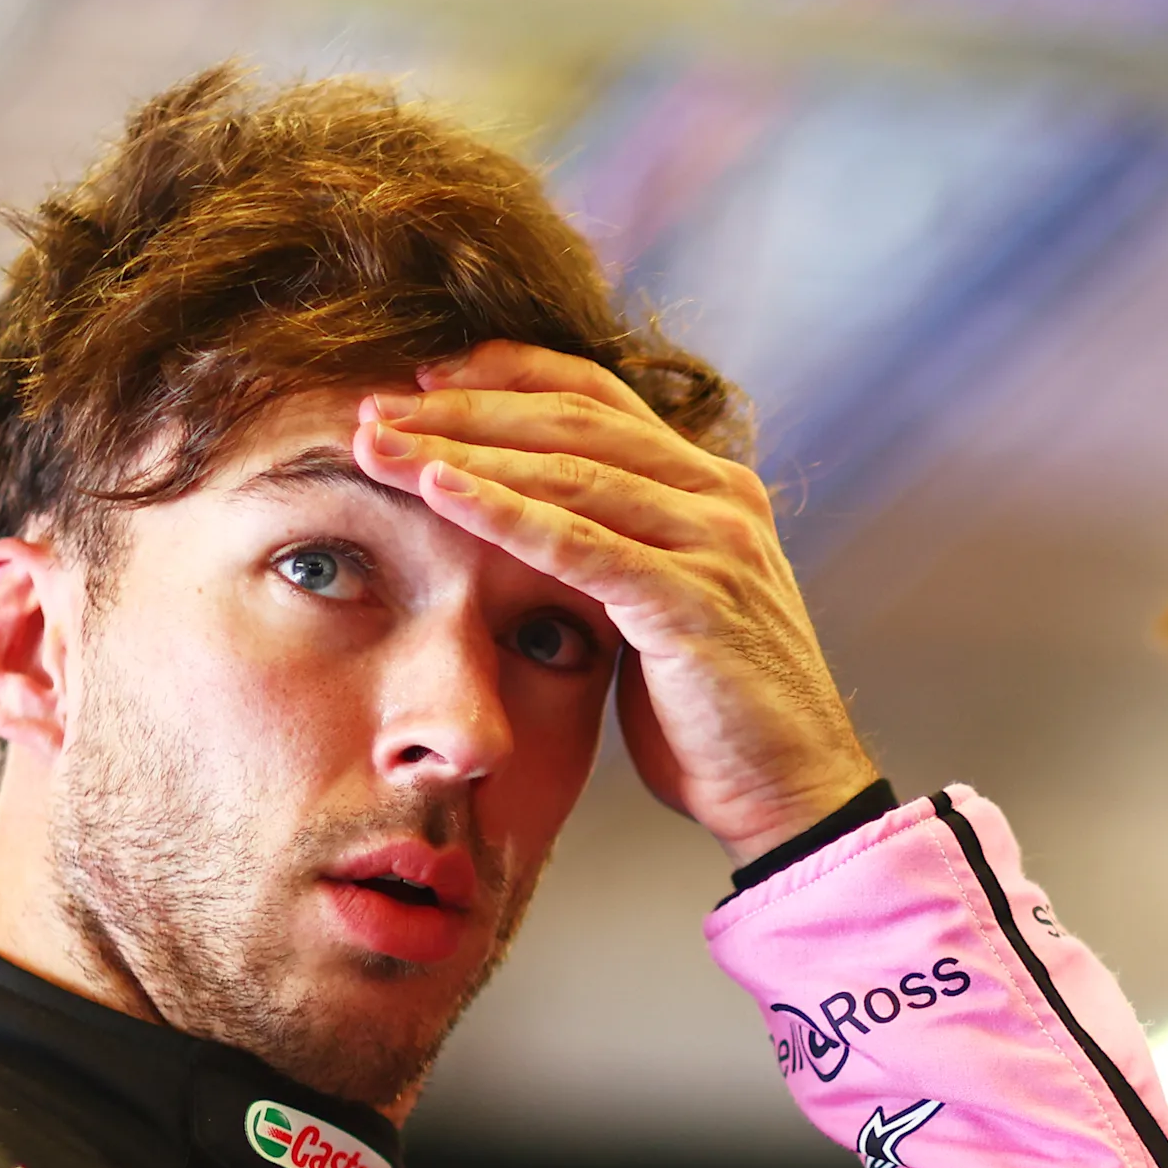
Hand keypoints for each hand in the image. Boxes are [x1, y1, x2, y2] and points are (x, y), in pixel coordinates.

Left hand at [351, 340, 876, 863]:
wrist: (791, 793)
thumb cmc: (715, 715)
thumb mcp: (661, 608)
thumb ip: (615, 553)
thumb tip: (530, 528)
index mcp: (712, 486)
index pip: (597, 396)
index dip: (505, 373)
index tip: (422, 374)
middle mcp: (720, 497)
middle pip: (572, 419)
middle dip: (463, 405)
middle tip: (376, 404)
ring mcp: (713, 544)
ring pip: (568, 471)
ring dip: (462, 450)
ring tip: (379, 441)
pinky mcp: (692, 601)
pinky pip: (579, 544)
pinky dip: (502, 513)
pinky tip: (437, 491)